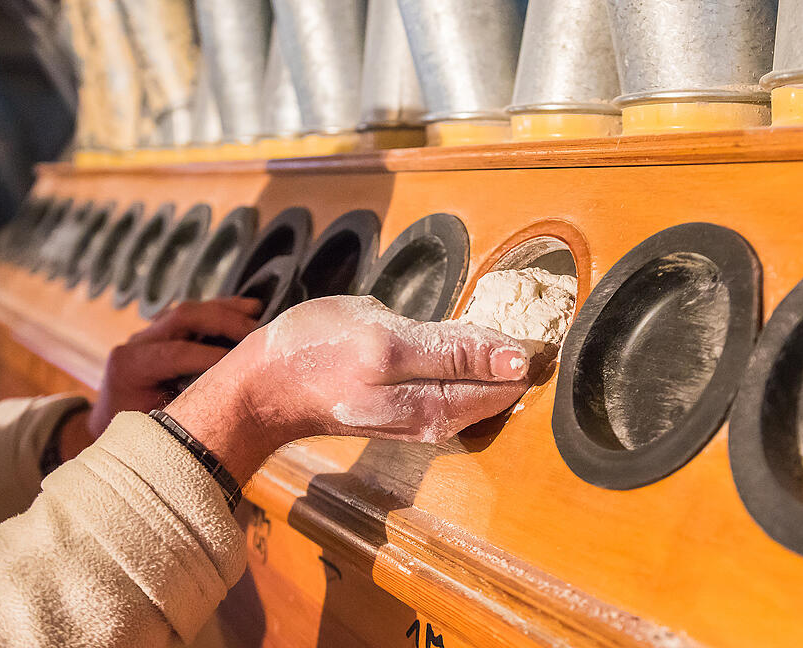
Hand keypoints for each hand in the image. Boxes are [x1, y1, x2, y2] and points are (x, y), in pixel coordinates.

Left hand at [81, 297, 262, 455]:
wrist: (116, 424)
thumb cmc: (139, 431)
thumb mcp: (160, 426)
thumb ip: (187, 409)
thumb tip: (228, 402)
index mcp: (130, 366)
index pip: (176, 352)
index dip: (213, 355)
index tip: (245, 363)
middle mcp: (137, 342)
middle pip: (183, 317)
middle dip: (224, 321)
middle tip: (258, 332)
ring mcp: (150, 332)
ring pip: (190, 309)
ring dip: (226, 309)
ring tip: (258, 311)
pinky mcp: (163, 330)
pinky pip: (194, 313)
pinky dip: (222, 310)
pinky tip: (248, 310)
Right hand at [165, 295, 534, 483]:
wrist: (264, 389)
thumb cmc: (316, 352)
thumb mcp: (385, 338)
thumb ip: (454, 349)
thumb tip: (518, 359)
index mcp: (436, 404)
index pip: (509, 375)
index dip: (528, 343)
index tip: (537, 315)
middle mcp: (437, 422)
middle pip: (502, 386)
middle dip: (518, 353)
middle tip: (522, 313)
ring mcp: (425, 421)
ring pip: (483, 388)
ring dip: (495, 359)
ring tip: (493, 324)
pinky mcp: (412, 416)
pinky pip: (460, 391)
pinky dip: (470, 369)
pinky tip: (458, 343)